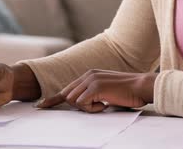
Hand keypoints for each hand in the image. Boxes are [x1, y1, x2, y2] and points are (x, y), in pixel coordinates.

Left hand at [36, 70, 156, 112]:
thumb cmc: (127, 92)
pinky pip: (82, 104)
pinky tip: (106, 104)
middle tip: (98, 106)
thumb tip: (81, 104)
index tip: (40, 106)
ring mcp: (91, 80)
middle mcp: (88, 75)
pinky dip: (93, 109)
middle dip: (78, 106)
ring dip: (87, 108)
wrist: (141, 86)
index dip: (53, 99)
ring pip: (73, 101)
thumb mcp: (106, 91)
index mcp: (89, 74)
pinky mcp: (95, 87)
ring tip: (104, 103)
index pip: (67, 88)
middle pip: (68, 95)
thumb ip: (92, 94)